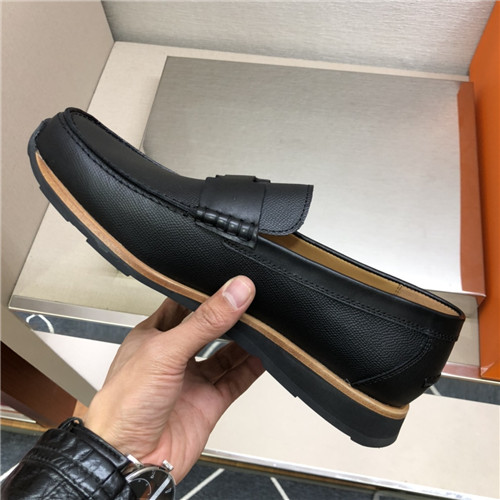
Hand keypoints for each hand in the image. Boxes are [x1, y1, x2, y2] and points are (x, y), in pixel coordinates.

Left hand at [84, 276, 263, 482]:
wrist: (130, 459)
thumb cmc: (124, 406)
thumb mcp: (166, 350)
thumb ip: (204, 321)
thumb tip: (235, 292)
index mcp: (153, 337)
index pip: (182, 305)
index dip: (204, 293)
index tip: (229, 280)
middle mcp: (173, 357)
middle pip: (208, 329)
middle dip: (229, 316)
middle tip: (252, 300)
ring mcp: (192, 380)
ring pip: (225, 354)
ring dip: (245, 341)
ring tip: (264, 324)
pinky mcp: (208, 403)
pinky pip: (236, 380)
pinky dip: (252, 368)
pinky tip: (265, 355)